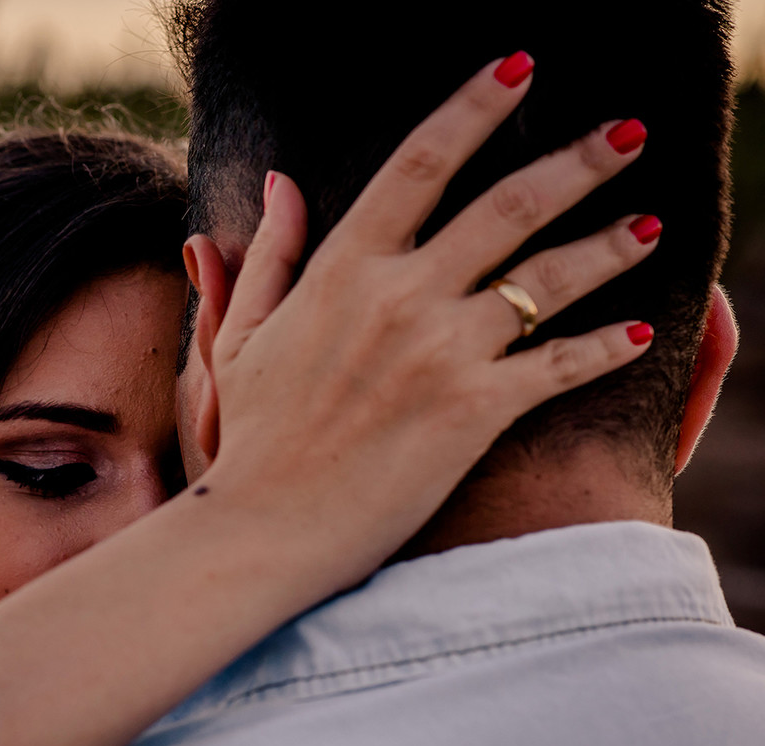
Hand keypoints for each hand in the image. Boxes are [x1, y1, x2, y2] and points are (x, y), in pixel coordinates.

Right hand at [194, 54, 656, 589]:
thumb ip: (270, 253)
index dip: (475, 106)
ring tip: (650, 229)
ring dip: (609, 246)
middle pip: (508, 206)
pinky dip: (605, 348)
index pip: (419, 161)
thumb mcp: (243, 334)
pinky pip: (560, 367)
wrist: (266, 529)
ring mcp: (442, 354)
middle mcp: (401, 297)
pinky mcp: (475, 413)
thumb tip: (280, 179)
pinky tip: (639, 333)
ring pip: (548, 280)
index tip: (519, 68)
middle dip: (580, 162)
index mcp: (343, 269)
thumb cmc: (252, 435)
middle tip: (630, 134)